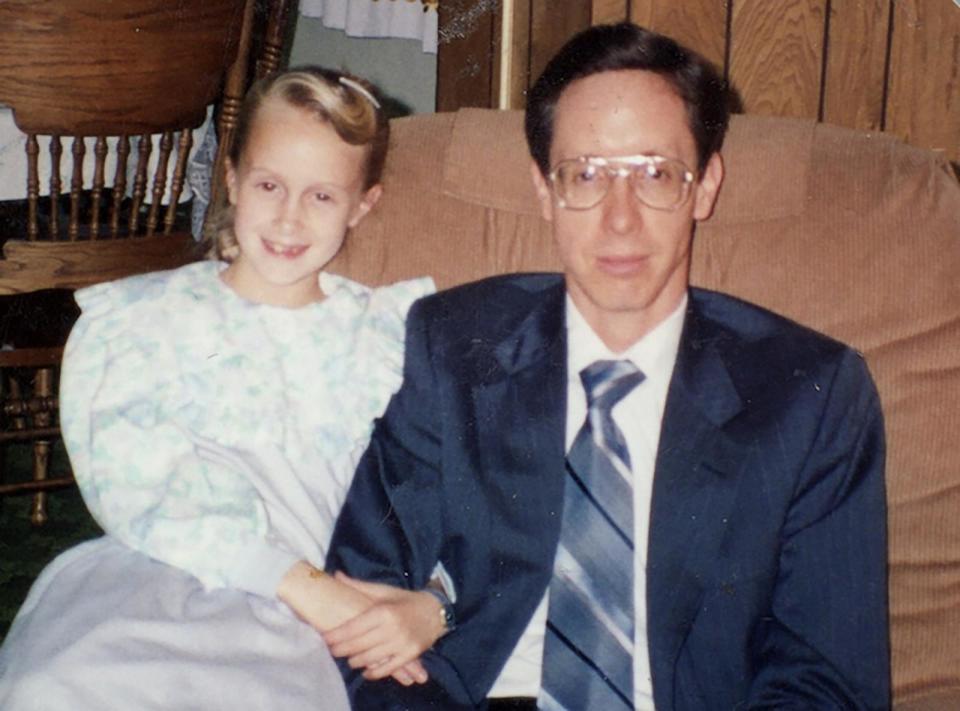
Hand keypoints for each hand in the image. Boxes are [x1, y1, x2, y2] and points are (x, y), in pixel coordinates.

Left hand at [323, 572, 446, 682]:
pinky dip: (374, 672)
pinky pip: (387, 669)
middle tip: (333, 651)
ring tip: (349, 659)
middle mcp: (392, 628)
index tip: (325, 640)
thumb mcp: (383, 591)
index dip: (336, 636)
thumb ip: (359, 586)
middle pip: (358, 646)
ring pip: (370, 659)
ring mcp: (402, 643)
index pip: (353, 628)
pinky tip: (366, 670)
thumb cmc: (404, 600)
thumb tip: (336, 575)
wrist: (435, 611)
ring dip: (355, 661)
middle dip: (342, 650)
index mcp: (383, 611)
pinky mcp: (410, 655)